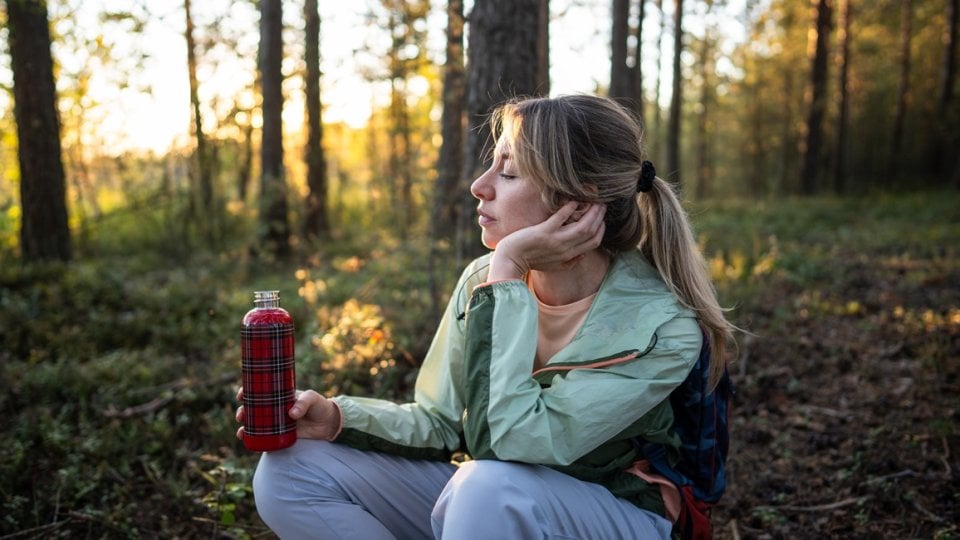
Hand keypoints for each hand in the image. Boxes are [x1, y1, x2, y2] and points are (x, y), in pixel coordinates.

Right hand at [235, 388, 341, 441]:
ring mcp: (275, 423)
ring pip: (255, 424)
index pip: (259, 391)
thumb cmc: (319, 406)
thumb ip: (303, 403)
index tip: (241, 395)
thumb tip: (292, 413)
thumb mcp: (312, 398)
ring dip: (245, 427)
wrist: (328, 423)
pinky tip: (247, 441)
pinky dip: (253, 440)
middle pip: (252, 409)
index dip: (247, 392)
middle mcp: (274, 409)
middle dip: (242, 412)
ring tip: (242, 432)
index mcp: (279, 395)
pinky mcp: (279, 435)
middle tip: (242, 416)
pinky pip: (263, 438)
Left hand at [488, 201, 605, 280]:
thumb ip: (569, 262)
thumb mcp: (554, 266)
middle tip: (602, 203)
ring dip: (591, 211)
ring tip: (593, 199)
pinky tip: (574, 199)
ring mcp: (555, 240)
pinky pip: (561, 217)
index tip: (601, 217)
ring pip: (582, 226)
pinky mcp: (544, 232)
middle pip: (591, 232)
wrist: (510, 260)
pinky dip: (570, 208)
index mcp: (569, 256)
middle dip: (599, 216)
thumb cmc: (531, 261)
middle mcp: (565, 249)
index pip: (594, 242)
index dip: (601, 228)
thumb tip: (582, 255)